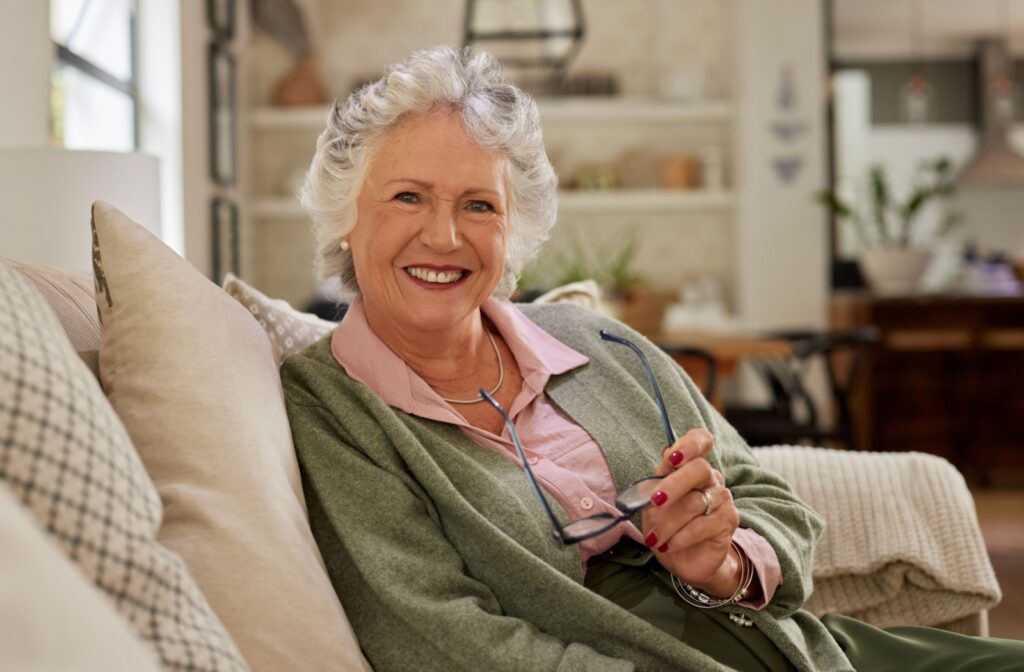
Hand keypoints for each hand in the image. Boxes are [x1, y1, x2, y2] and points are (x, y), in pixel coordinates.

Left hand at [641, 428, 741, 597]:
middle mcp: (710, 478)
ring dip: (669, 523)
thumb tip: (663, 455)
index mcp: (690, 466)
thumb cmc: (667, 526)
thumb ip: (657, 480)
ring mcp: (723, 498)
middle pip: (699, 468)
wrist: (684, 560)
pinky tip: (668, 545)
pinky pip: (704, 525)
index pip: (701, 441)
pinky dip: (681, 536)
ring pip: (696, 502)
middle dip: (674, 485)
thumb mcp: (652, 504)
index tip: (673, 458)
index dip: (690, 444)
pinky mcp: (729, 521)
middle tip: (655, 502)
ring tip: (655, 538)